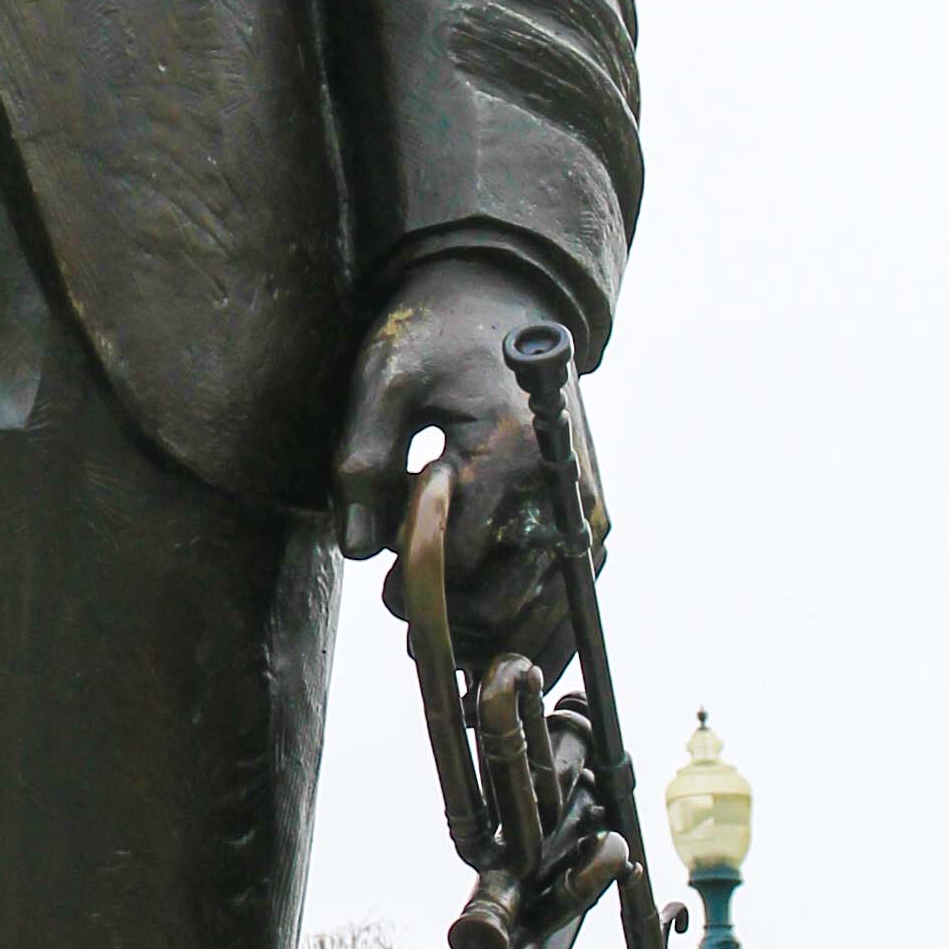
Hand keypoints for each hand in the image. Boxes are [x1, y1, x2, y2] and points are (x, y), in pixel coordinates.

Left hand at [332, 249, 578, 665]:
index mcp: (511, 450)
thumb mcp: (383, 378)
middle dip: (449, 618)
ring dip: (490, 637)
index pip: (459, 560)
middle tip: (404, 608)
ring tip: (442, 632)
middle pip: (505, 600)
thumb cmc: (436, 337)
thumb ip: (363, 461)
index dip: (414, 586)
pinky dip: (537, 634)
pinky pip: (573, 601)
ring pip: (545, 614)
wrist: (503, 302)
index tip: (384, 584)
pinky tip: (493, 646)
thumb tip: (357, 549)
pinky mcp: (591, 521)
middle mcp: (561, 487)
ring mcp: (585, 510)